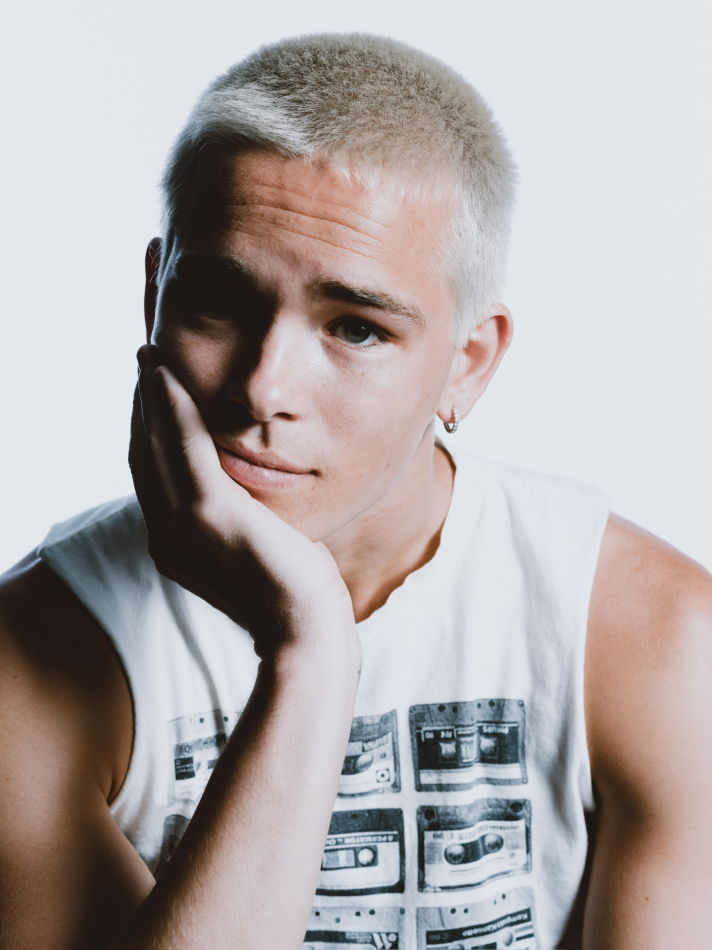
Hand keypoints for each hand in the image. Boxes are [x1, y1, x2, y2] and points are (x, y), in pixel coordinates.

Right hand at [129, 345, 357, 663]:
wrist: (305, 628)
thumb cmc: (292, 593)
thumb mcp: (253, 551)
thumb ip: (234, 522)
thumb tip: (245, 498)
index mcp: (173, 546)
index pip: (152, 477)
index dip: (147, 432)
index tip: (153, 396)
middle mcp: (165, 536)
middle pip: (143, 456)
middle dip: (142, 408)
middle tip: (146, 365)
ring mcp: (182, 526)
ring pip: (154, 445)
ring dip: (150, 397)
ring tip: (150, 359)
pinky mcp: (209, 513)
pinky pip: (182, 447)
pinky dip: (171, 408)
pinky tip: (168, 376)